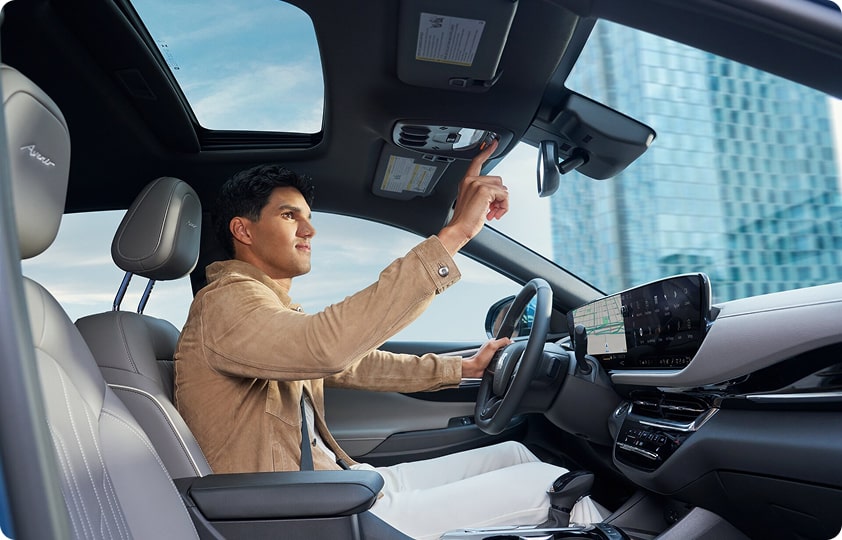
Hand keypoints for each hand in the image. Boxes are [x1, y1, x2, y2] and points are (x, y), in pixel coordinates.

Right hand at [437, 139, 508, 255]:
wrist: (459, 229)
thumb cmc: (464, 220)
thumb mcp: (473, 202)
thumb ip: (483, 193)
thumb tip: (500, 193)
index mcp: (466, 181)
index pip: (477, 161)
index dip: (486, 151)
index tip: (493, 143)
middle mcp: (471, 180)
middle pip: (497, 180)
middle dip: (499, 196)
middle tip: (492, 210)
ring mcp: (477, 184)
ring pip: (502, 188)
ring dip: (501, 203)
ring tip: (493, 213)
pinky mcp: (484, 190)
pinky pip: (504, 196)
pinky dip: (503, 207)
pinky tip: (494, 214)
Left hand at [461, 336, 511, 378]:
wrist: (475, 369)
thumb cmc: (480, 358)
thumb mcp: (492, 346)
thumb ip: (502, 341)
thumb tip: (511, 341)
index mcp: (492, 342)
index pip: (504, 340)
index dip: (508, 344)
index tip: (508, 348)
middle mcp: (492, 348)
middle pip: (505, 349)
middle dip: (506, 353)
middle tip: (502, 356)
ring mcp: (492, 356)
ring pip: (504, 357)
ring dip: (503, 359)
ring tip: (499, 361)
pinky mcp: (493, 363)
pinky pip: (501, 363)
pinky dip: (501, 364)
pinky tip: (498, 365)